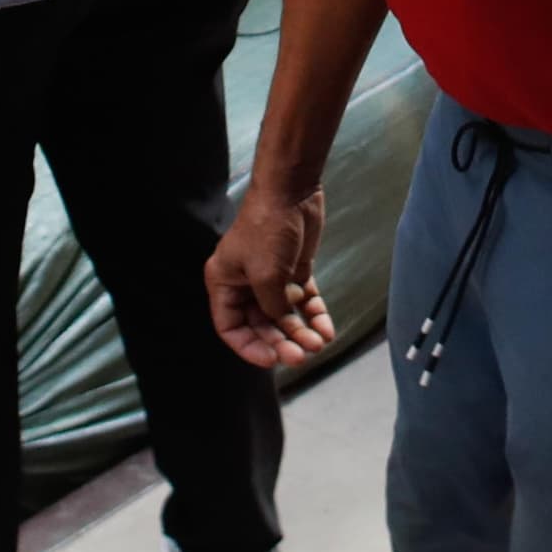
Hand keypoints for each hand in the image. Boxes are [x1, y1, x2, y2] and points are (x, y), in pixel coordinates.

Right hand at [205, 188, 333, 369]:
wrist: (291, 192)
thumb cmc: (267, 229)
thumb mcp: (265, 276)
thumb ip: (272, 308)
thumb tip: (282, 326)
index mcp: (224, 283)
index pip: (230, 327)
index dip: (249, 347)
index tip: (271, 359)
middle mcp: (244, 284)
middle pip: (260, 325)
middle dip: (281, 341)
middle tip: (302, 356)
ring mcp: (270, 278)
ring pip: (284, 316)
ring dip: (301, 332)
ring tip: (319, 344)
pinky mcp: (294, 271)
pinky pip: (303, 302)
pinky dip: (314, 316)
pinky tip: (327, 330)